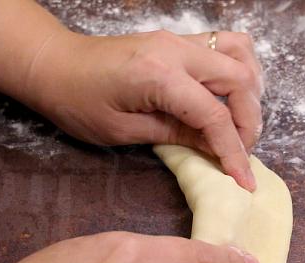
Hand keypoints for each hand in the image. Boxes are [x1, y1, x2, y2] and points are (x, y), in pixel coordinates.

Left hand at [22, 30, 262, 190]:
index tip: (244, 180)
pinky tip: (233, 94)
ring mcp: (179, 39)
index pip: (214, 116)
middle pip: (239, 81)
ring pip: (241, 54)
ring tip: (242, 123)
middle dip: (249, 122)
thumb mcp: (125, 130)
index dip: (234, 152)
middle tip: (241, 152)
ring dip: (250, 92)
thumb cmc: (77, 102)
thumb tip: (218, 149)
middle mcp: (176, 50)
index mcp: (159, 75)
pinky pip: (226, 44)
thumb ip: (177, 136)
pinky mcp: (178, 39)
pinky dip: (240, 69)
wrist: (54, 65)